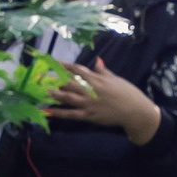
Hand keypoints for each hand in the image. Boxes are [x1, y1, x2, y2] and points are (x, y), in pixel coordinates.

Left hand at [43, 63, 160, 142]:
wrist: (135, 111)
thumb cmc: (127, 93)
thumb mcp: (116, 79)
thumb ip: (103, 71)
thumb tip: (97, 60)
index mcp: (97, 79)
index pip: (77, 69)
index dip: (64, 65)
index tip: (53, 62)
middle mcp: (91, 90)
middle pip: (70, 82)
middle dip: (55, 79)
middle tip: (41, 76)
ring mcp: (89, 103)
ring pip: (68, 98)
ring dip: (54, 94)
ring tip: (42, 91)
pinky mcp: (89, 115)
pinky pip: (71, 114)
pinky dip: (59, 113)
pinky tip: (48, 111)